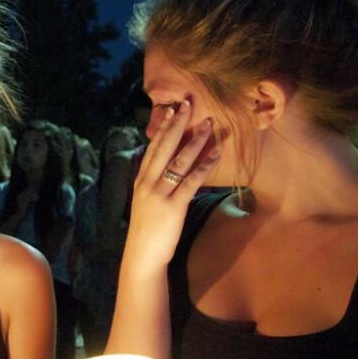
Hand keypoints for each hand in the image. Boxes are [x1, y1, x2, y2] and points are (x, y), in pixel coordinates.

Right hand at [124, 100, 220, 273]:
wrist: (142, 255)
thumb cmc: (147, 230)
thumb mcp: (146, 202)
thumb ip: (154, 184)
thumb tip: (167, 169)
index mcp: (141, 180)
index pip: (153, 147)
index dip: (164, 128)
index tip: (172, 110)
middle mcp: (148, 183)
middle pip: (165, 147)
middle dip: (178, 124)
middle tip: (188, 103)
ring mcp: (160, 194)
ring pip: (180, 160)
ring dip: (196, 140)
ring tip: (209, 123)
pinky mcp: (174, 206)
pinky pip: (191, 181)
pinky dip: (205, 165)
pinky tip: (216, 153)